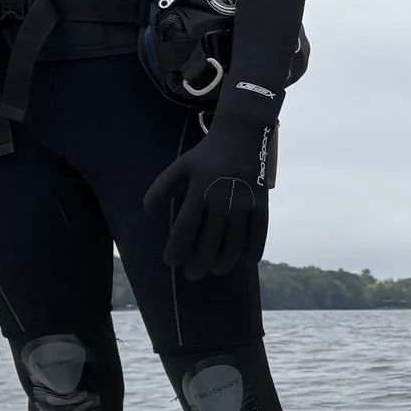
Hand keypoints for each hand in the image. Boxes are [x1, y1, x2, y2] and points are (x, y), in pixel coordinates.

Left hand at [143, 98, 275, 278]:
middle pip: (210, 241)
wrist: (242, 135)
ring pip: (235, 241)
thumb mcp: (179, 166)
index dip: (176, 249)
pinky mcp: (262, 202)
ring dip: (225, 260)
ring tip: (216, 270)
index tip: (171, 262)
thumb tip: (148, 212)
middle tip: (192, 275)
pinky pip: (259, 232)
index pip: (185, 229)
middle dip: (199, 262)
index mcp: (199, 190)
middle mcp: (222, 198)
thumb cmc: (206, 155)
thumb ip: (161, 189)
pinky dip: (254, 249)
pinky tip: (246, 261)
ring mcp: (244, 202)